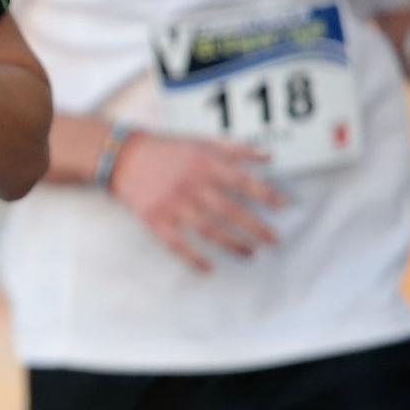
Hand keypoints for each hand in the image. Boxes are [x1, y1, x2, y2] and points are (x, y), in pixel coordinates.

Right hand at [108, 131, 285, 272]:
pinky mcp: (156, 221)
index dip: (265, 194)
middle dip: (255, 228)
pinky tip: (209, 268)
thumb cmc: (169, 149)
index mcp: (204, 164)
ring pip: (209, 231)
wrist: (126, 157)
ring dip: (233, 244)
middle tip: (273, 241)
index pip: (241, 181)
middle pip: (229, 211)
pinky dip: (193, 259)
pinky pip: (177, 245)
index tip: (283, 206)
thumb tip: (268, 156)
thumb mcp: (202, 141)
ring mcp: (173, 205)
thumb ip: (236, 149)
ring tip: (250, 253)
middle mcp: (191, 185)